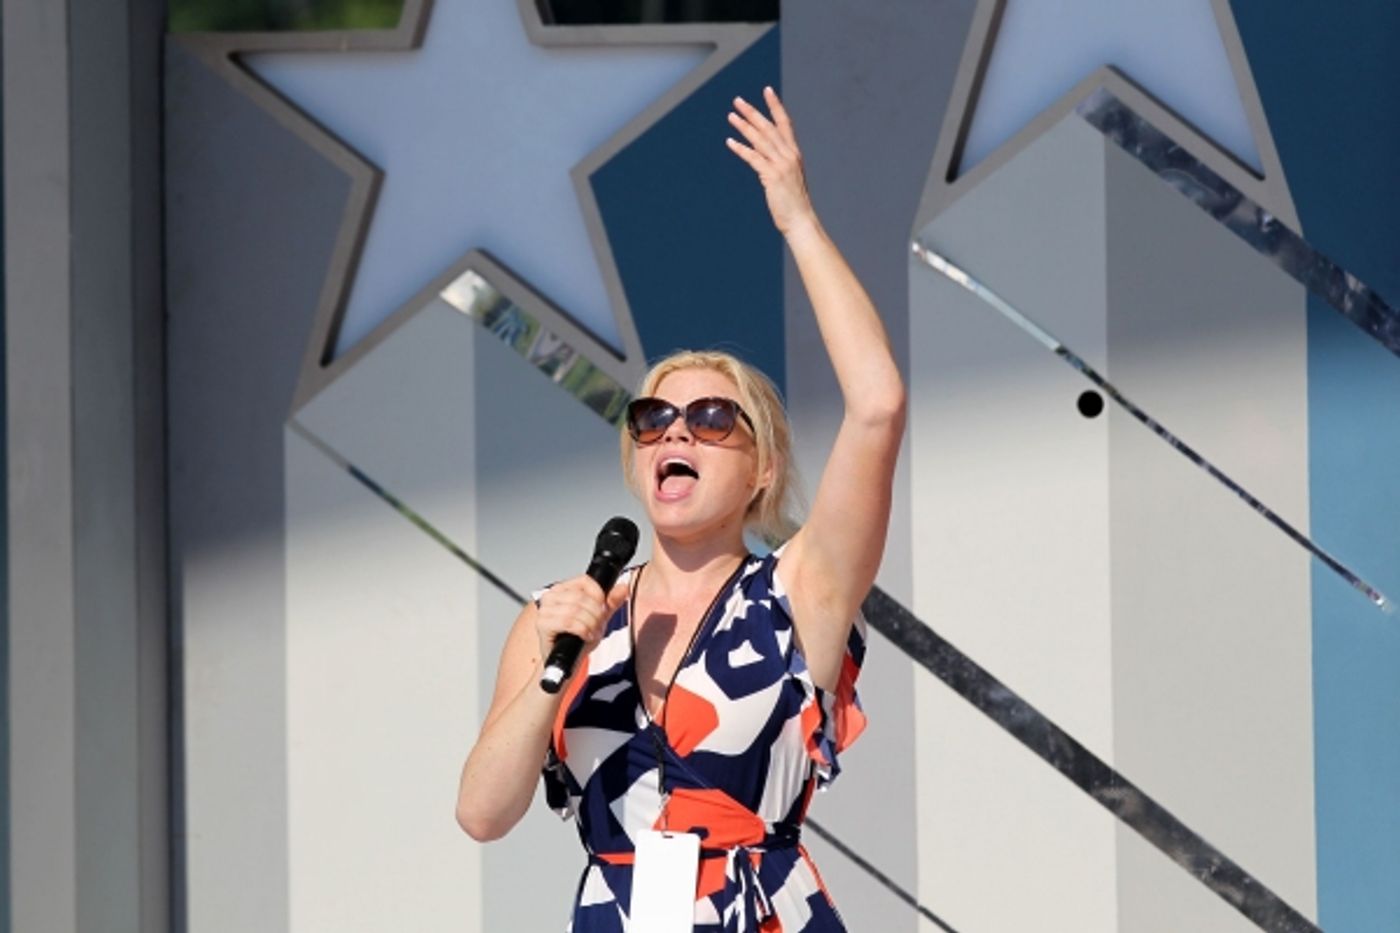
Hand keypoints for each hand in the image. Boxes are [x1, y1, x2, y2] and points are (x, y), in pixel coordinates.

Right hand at [533, 575, 630, 671]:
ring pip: (576, 609)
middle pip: (581, 596)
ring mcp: (545, 610)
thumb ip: (610, 603)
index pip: (584, 581)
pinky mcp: (543, 625)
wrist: (565, 661)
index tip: (604, 608)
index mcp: (562, 589)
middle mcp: (550, 596)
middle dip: (596, 613)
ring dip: (590, 623)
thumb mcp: (597, 618)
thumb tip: (624, 588)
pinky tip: (586, 636)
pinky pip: (568, 622)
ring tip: (592, 632)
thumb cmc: (576, 638)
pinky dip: (582, 630)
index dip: (599, 594)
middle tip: (599, 625)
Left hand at [726, 86, 816, 236]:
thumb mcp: (789, 179)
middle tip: (737, 100)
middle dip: (752, 112)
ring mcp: (781, 165)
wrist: (801, 220)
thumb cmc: (794, 204)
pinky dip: (741, 149)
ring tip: (731, 116)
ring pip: (760, 140)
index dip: (775, 106)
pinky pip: (754, 158)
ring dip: (744, 126)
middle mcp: (789, 156)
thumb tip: (767, 162)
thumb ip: (780, 166)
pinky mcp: (772, 176)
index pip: (784, 123)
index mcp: (794, 154)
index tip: (767, 90)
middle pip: (768, 127)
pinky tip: (730, 141)